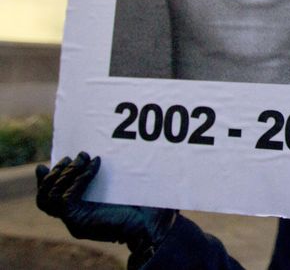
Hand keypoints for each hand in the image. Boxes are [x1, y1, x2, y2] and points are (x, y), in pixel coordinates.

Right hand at [35, 152, 174, 249]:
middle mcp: (74, 218)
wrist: (154, 224)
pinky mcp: (78, 221)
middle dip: (56, 173)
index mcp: (81, 211)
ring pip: (50, 197)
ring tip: (83, 158)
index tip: (50, 162)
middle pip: (45, 197)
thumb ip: (108, 177)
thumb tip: (101, 155)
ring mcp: (74, 221)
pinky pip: (66, 198)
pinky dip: (78, 179)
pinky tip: (94, 165)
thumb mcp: (123, 187)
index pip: (51, 197)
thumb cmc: (146, 205)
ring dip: (65, 174)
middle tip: (74, 157)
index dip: (46, 180)